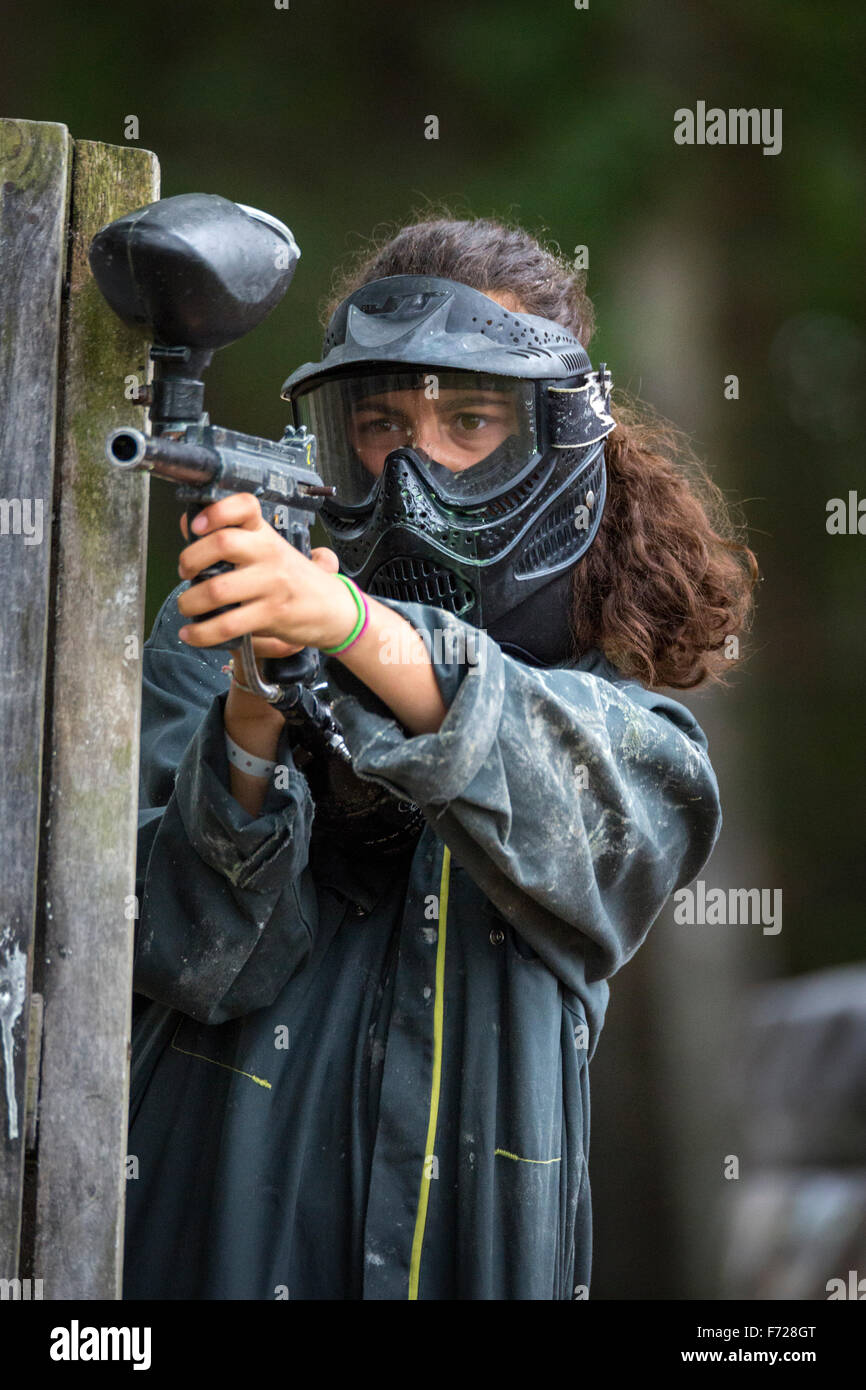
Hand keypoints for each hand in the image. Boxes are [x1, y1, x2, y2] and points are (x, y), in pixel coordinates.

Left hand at [176, 493, 357, 652]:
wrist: (333, 609)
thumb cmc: (295, 579)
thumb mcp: (269, 551)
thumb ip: (233, 537)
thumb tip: (188, 524)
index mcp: (266, 534)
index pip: (245, 506)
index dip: (216, 512)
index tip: (196, 526)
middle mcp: (269, 553)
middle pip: (222, 543)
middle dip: (190, 560)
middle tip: (185, 573)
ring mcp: (272, 584)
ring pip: (217, 589)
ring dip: (190, 602)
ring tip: (187, 606)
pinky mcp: (271, 614)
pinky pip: (227, 624)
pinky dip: (201, 633)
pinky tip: (192, 634)